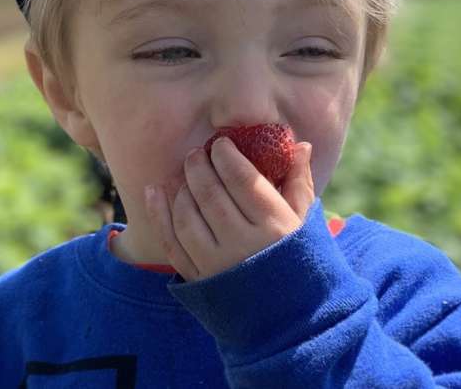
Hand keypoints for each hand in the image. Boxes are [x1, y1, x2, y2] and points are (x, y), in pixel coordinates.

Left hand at [144, 137, 313, 281]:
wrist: (287, 317)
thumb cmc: (298, 261)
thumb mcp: (304, 223)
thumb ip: (299, 183)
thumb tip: (300, 145)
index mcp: (274, 225)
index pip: (242, 178)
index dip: (226, 155)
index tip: (221, 144)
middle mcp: (243, 242)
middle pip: (211, 192)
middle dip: (199, 166)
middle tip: (197, 154)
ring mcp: (217, 262)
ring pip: (188, 214)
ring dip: (182, 188)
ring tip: (186, 174)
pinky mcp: (198, 278)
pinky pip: (171, 241)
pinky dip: (159, 213)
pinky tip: (155, 191)